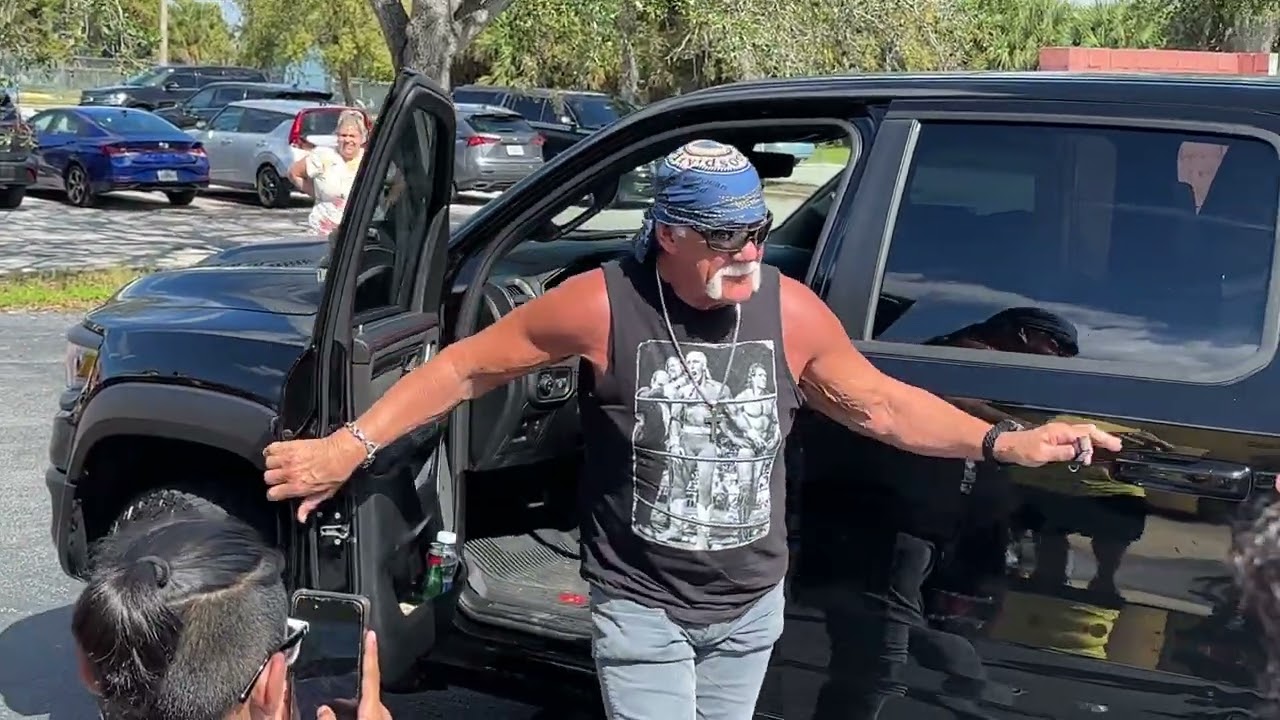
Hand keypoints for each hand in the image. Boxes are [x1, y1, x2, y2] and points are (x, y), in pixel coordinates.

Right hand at [263, 430, 365, 521]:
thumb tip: (301, 518)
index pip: (272, 494)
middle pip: (268, 478)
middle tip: (282, 477)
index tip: (278, 491)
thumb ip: (310, 505)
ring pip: (268, 463)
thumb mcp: (326, 493)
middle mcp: (291, 473)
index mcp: (298, 486)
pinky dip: (272, 450)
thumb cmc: (338, 470)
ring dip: (273, 464)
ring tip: (281, 464)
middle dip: (274, 479)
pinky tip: (278, 453)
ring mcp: (289, 458)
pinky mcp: (291, 445)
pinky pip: (271, 448)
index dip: (274, 494)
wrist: (343, 451)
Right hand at [317, 631, 391, 719]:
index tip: (371, 635)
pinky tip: (347, 717)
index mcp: (373, 711)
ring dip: (353, 704)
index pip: (372, 674)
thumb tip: (323, 710)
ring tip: (335, 706)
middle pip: (368, 692)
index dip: (371, 652)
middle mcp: (382, 714)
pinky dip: (359, 713)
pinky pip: (371, 716)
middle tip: (336, 683)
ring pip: (368, 706)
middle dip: (353, 686)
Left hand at [994, 422, 1122, 467]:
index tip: (1109, 450)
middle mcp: (1062, 429)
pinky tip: (1093, 448)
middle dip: (1103, 437)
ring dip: (1097, 439)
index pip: (1084, 434)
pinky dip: (1088, 441)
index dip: (1097, 442)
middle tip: (1118, 446)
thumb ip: (1061, 453)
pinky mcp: (1057, 438)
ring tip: (1111, 446)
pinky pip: (1077, 437)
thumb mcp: (1041, 454)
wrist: (1008, 446)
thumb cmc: (1024, 450)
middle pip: (1087, 430)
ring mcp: (1060, 432)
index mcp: (1060, 431)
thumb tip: (1079, 452)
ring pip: (1083, 433)